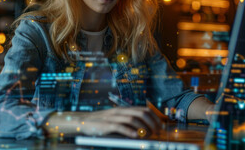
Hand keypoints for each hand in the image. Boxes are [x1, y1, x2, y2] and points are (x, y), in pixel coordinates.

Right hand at [44, 107, 160, 138]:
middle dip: (152, 122)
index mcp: (124, 109)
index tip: (160, 125)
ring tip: (149, 136)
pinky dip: (130, 132)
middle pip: (141, 113)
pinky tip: (136, 137)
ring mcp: (114, 117)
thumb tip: (145, 131)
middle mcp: (121, 111)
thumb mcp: (117, 120)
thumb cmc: (102, 123)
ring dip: (143, 128)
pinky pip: (121, 127)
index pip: (144, 109)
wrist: (84, 122)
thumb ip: (129, 123)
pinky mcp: (107, 125)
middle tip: (156, 132)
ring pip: (133, 119)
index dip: (154, 117)